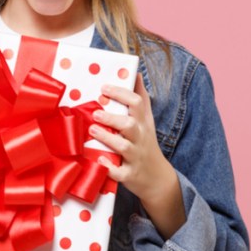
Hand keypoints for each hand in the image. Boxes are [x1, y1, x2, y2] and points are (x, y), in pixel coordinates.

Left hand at [88, 74, 175, 204]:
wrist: (157, 178)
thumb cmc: (146, 143)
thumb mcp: (147, 120)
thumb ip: (140, 98)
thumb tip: (135, 73)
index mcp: (142, 123)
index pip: (137, 104)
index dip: (121, 94)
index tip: (104, 88)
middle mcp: (140, 138)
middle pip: (130, 125)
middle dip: (112, 119)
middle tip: (96, 113)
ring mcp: (135, 157)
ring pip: (124, 147)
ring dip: (107, 138)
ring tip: (92, 130)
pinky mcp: (130, 175)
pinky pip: (120, 173)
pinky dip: (110, 168)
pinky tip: (100, 161)